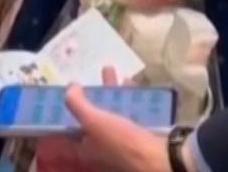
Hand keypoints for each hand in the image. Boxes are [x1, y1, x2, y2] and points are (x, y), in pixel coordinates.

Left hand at [36, 68, 172, 171]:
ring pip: (112, 113)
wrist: (158, 157)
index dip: (69, 110)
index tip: (71, 91)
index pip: (71, 129)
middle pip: (94, 118)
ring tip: (111, 70)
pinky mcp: (139, 138)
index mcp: (85, 149)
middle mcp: (101, 150)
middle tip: (90, 77)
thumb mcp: (93, 121)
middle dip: (92, 95)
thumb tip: (69, 87)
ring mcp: (121, 145)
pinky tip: (131, 84)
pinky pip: (130, 114)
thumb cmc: (120, 141)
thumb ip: (77, 104)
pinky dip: (129, 98)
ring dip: (111, 92)